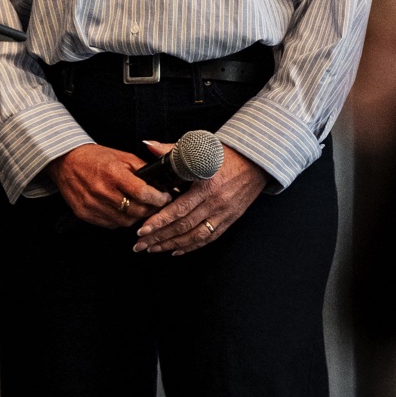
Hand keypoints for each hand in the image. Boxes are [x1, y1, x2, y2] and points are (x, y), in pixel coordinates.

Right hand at [49, 142, 170, 228]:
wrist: (66, 162)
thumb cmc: (94, 158)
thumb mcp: (122, 156)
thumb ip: (142, 169)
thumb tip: (161, 183)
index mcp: (112, 173)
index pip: (142, 193)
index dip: (158, 198)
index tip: (165, 197)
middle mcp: (101, 191)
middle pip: (136, 210)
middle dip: (151, 209)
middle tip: (156, 204)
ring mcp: (92, 205)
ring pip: (126, 222)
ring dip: (137, 216)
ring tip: (140, 206)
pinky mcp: (85, 214)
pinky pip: (112, 225)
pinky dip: (121, 220)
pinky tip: (123, 210)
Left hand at [132, 143, 267, 255]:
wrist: (256, 161)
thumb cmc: (226, 154)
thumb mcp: (200, 148)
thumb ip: (172, 149)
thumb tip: (148, 145)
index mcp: (206, 184)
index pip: (179, 209)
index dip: (159, 221)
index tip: (142, 229)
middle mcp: (215, 202)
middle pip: (183, 226)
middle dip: (159, 237)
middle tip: (139, 245)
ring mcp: (224, 213)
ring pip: (194, 236)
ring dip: (172, 245)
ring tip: (153, 249)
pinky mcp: (230, 219)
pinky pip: (209, 238)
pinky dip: (191, 246)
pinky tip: (176, 250)